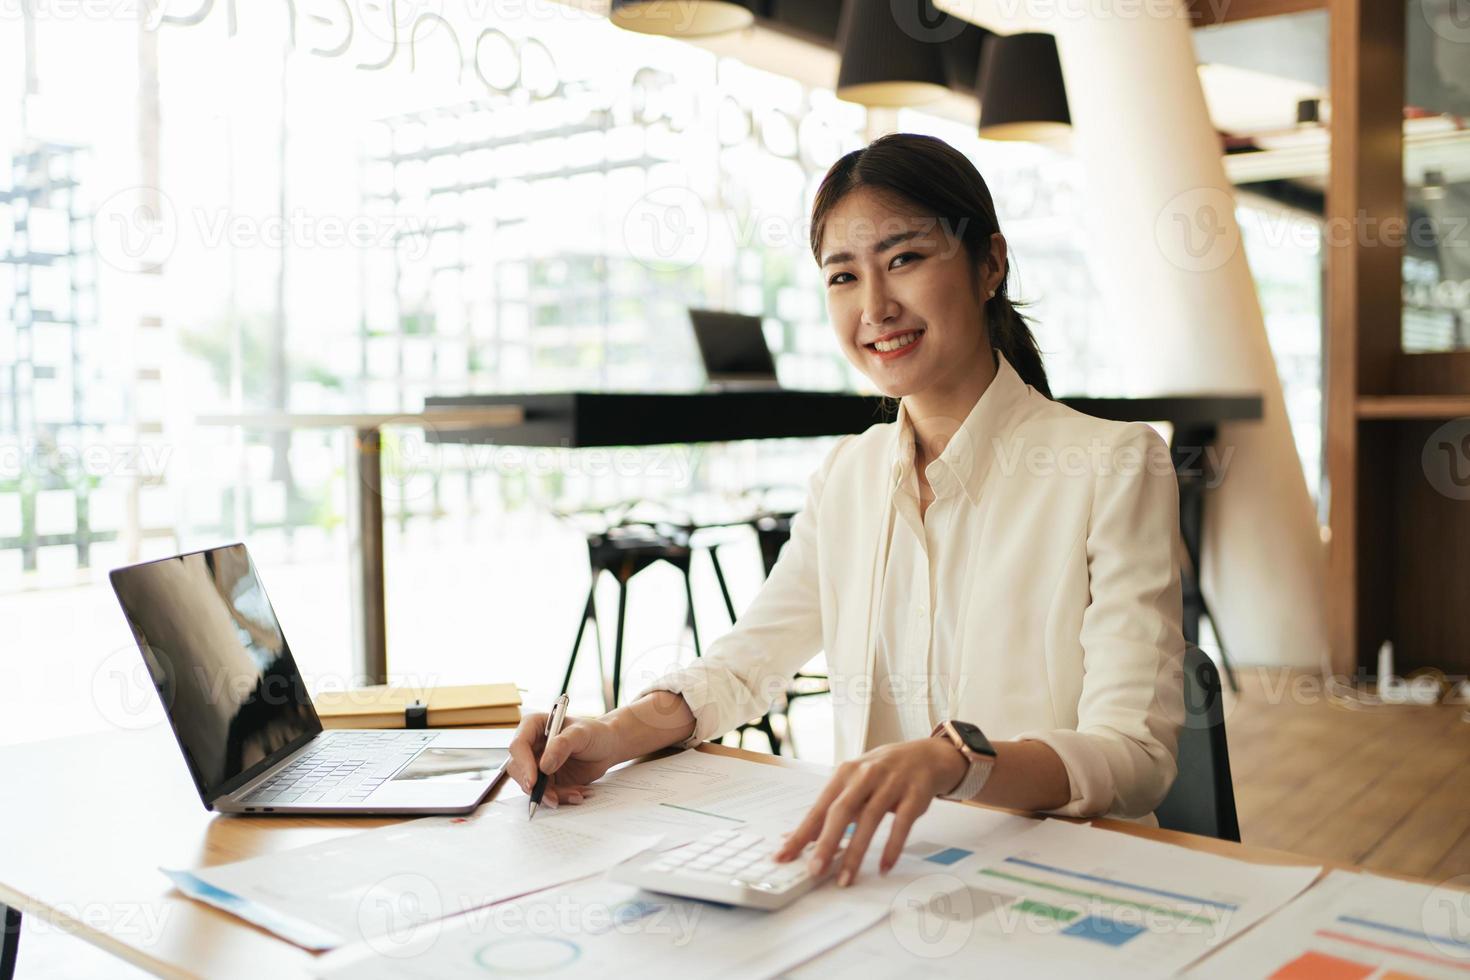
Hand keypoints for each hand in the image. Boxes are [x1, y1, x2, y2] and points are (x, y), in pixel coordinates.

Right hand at [505, 712, 621, 807]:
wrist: (607, 747)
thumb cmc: (594, 733)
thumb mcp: (581, 734)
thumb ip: (562, 745)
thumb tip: (543, 766)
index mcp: (534, 726)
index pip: (519, 745)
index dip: (523, 764)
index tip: (534, 781)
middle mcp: (531, 746)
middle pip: (518, 769)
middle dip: (535, 786)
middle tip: (552, 798)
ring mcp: (537, 764)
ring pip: (532, 786)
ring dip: (552, 794)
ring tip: (576, 793)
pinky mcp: (547, 779)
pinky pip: (547, 793)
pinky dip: (561, 797)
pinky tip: (577, 794)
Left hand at [774, 737, 966, 885]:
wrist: (925, 755)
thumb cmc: (882, 772)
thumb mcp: (853, 783)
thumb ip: (830, 810)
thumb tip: (799, 838)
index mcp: (845, 773)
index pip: (819, 807)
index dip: (801, 833)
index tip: (784, 855)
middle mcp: (866, 775)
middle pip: (842, 810)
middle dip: (827, 842)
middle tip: (814, 870)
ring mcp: (891, 784)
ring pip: (870, 819)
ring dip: (856, 852)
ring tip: (845, 878)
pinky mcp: (915, 795)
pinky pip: (902, 823)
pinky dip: (892, 846)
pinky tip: (884, 866)